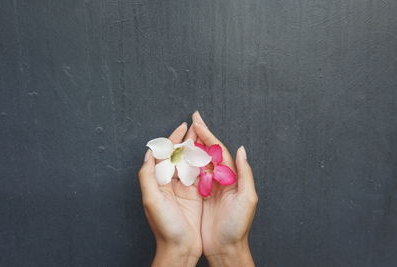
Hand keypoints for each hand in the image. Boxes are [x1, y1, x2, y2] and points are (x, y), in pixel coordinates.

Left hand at [138, 123, 202, 266]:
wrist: (180, 248)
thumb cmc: (165, 226)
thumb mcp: (151, 200)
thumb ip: (147, 175)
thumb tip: (149, 152)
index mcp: (158, 181)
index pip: (165, 154)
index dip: (174, 139)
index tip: (184, 126)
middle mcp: (170, 182)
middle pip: (179, 155)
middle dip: (187, 140)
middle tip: (197, 126)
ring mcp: (184, 188)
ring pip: (190, 162)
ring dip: (197, 149)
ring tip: (205, 136)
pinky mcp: (195, 195)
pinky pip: (200, 175)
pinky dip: (204, 164)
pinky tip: (210, 155)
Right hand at [190, 111, 257, 266]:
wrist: (225, 248)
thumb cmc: (237, 226)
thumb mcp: (247, 199)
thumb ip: (245, 173)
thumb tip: (242, 149)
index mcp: (231, 177)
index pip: (219, 150)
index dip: (208, 135)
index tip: (197, 122)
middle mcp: (219, 179)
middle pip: (208, 152)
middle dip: (199, 135)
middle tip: (191, 120)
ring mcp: (208, 187)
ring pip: (198, 161)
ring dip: (191, 147)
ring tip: (183, 133)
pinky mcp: (198, 197)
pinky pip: (190, 176)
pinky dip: (184, 164)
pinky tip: (178, 157)